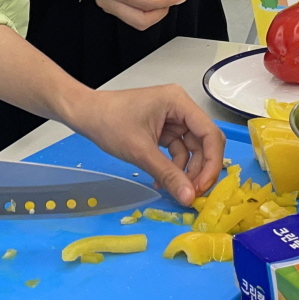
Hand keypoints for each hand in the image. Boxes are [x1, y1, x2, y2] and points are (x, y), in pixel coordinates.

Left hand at [63, 84, 224, 205]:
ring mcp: (172, 119)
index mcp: (178, 102)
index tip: (204, 187)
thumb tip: (188, 197)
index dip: (212, 162)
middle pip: (204, 143)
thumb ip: (168, 174)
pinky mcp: (163, 129)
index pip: (210, 133)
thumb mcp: (140, 151)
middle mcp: (180, 108)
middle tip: (191, 194)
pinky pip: (177, 151)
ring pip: (192, 150)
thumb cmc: (109, 122)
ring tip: (174, 190)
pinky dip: (173, 168)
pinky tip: (162, 181)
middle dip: (200, 170)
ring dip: (186, 172)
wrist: (85, 115)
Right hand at [79, 0, 186, 30]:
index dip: (167, 0)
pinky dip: (144, 7)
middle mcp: (109, 2)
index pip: (147, 4)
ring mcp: (107, 6)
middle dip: (161, 11)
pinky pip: (130, 13)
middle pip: (142, 21)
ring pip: (137, 20)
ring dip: (152, 9)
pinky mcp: (109, 5)